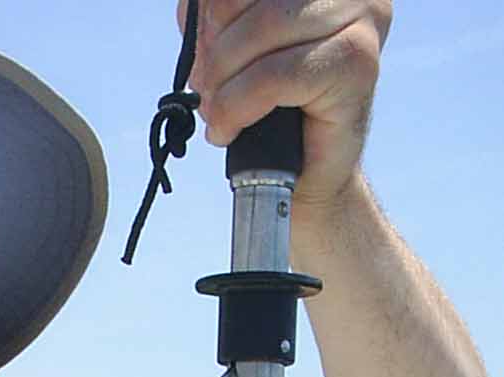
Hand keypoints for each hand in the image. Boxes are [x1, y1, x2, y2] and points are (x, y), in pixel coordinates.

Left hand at [176, 0, 390, 210]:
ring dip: (222, 82)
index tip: (202, 48)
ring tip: (217, 112)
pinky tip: (227, 129)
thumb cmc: (267, 109)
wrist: (301, 177)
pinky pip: (275, 75)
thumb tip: (195, 5)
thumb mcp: (231, 44)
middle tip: (205, 88)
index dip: (212, 12)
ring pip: (261, 30)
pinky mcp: (356, 65)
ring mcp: (362, 20)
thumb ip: (216, 11)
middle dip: (214, 48)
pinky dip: (238, 106)